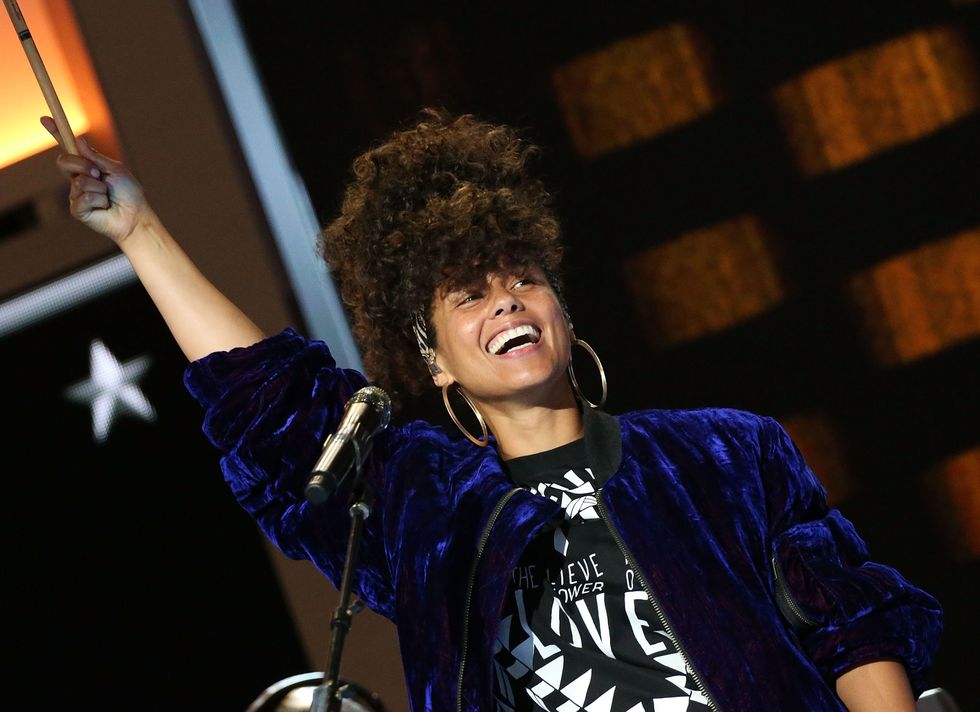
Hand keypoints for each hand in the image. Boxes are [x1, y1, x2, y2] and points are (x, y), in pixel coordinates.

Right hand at [41, 116, 150, 244]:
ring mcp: (76, 194)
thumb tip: (78, 139)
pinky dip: (98, 200)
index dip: (56, 133)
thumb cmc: (128, 193)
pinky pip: (82, 197)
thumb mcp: (115, 170)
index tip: (45, 118)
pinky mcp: (77, 209)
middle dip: (82, 164)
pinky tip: (104, 207)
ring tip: (108, 196)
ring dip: (99, 187)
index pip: (68, 149)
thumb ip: (95, 157)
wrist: (135, 216)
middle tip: (99, 174)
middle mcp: (78, 179)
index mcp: (87, 167)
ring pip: (78, 181)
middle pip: (64, 161)